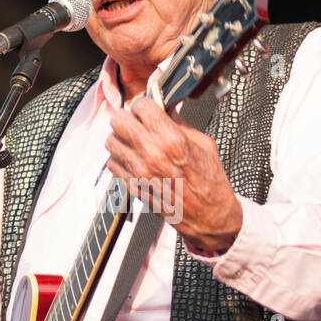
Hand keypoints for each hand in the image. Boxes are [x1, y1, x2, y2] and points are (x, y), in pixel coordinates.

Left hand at [105, 97, 242, 253]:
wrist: (208, 215)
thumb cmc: (210, 182)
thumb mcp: (203, 144)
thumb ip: (179, 123)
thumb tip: (166, 108)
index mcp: (172, 139)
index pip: (141, 106)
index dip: (144, 105)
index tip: (147, 109)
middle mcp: (152, 154)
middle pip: (119, 121)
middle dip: (127, 118)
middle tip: (136, 122)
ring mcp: (139, 172)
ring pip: (111, 141)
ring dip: (120, 138)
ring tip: (134, 142)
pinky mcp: (132, 186)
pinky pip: (111, 163)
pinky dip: (119, 158)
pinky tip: (133, 159)